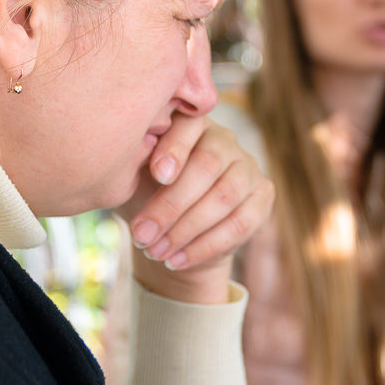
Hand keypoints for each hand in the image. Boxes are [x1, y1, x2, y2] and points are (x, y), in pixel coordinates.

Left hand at [117, 112, 273, 303]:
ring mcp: (248, 167)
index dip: (175, 150)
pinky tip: (177, 260)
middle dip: (172, 205)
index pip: (189, 127)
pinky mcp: (263, 196)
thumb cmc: (147, 194)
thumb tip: (121, 160)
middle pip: (207, 166)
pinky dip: (205, 247)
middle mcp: (225, 140)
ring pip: (225, 197)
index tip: (156, 175)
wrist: (173, 232)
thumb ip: (131, 164)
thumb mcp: (132, 178)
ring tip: (156, 252)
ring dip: (187, 230)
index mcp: (191, 124)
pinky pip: (241, 223)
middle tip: (142, 235)